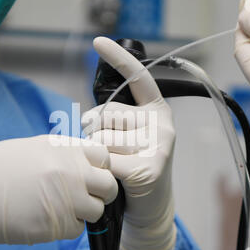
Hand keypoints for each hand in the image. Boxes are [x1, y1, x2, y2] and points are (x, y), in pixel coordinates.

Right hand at [0, 135, 117, 249]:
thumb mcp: (30, 147)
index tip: (90, 175)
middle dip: (101, 193)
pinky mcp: (56, 225)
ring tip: (62, 209)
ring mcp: (66, 199)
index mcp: (63, 149)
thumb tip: (80, 163)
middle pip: (109, 186)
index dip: (100, 168)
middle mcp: (70, 171)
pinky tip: (48, 220)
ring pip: (97, 210)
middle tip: (83, 197)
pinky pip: (77, 229)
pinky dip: (67, 227)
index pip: (104, 156)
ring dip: (85, 212)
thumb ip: (60, 153)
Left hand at [82, 37, 176, 249]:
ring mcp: (158, 145)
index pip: (137, 78)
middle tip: (107, 150)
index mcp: (156, 110)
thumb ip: (113, 120)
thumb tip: (88, 118)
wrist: (149, 207)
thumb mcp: (127, 137)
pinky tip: (116, 180)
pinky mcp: (150, 168)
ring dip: (97, 154)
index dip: (118, 58)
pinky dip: (102, 172)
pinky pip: (106, 161)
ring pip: (102, 139)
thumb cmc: (132, 168)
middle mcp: (161, 123)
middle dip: (94, 131)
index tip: (98, 41)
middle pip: (106, 114)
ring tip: (114, 166)